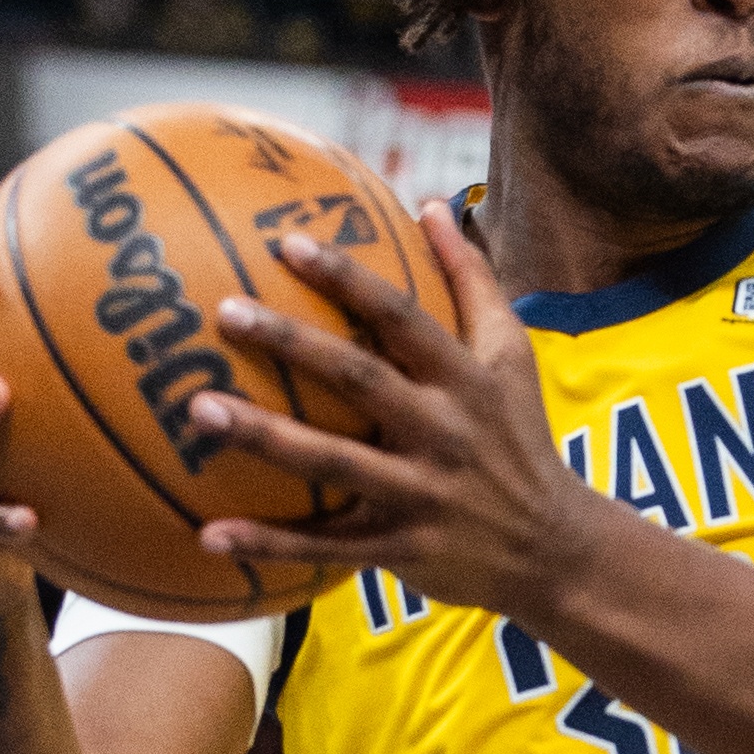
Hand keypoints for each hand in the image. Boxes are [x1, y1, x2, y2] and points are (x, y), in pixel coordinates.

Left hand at [186, 209, 610, 620]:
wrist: (554, 549)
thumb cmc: (519, 439)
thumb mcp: (511, 355)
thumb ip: (471, 279)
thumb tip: (429, 203)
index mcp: (466, 380)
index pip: (402, 319)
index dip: (347, 280)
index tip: (287, 245)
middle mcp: (443, 432)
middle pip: (359, 379)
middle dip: (292, 344)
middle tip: (224, 312)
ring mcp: (421, 494)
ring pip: (333, 462)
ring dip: (265, 437)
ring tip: (199, 411)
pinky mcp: (401, 549)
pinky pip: (326, 546)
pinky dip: (270, 544)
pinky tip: (208, 535)